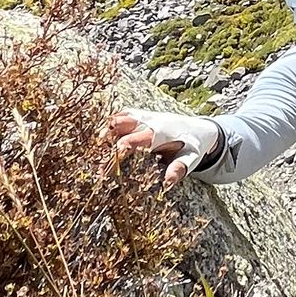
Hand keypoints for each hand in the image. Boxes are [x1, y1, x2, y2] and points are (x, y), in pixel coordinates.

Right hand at [105, 107, 219, 189]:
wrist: (201, 128)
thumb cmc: (194, 146)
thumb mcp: (191, 159)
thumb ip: (179, 169)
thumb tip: (167, 182)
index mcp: (159, 133)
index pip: (134, 140)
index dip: (119, 150)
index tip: (107, 166)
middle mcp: (149, 121)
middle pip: (121, 126)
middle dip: (106, 140)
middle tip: (95, 157)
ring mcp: (145, 116)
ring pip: (119, 117)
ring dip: (106, 129)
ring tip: (94, 145)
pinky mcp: (142, 115)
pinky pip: (123, 114)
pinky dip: (111, 122)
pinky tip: (101, 135)